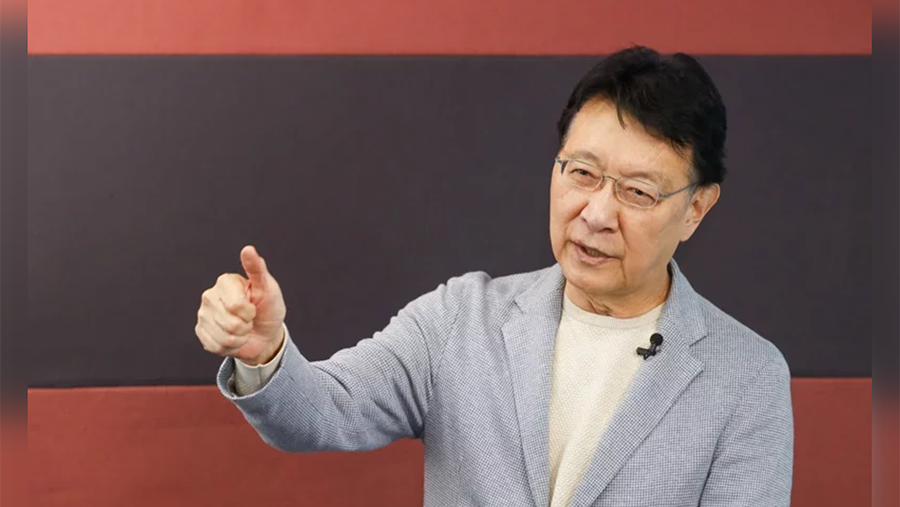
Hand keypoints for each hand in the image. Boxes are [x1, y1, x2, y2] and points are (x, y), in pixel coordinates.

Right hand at [195, 246, 286, 365]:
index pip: (235, 306)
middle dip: (246, 326)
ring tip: (243, 329)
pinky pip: (216, 346)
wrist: (265, 334)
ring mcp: (203, 315)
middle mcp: (210, 296)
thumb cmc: (268, 309)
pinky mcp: (202, 332)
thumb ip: (257, 269)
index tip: (253, 306)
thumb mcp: (268, 288)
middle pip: (230, 324)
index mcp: (225, 282)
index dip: (250, 312)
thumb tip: (248, 249)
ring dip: (240, 337)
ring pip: (224, 337)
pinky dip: (231, 347)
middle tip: (249, 319)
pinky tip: (235, 338)